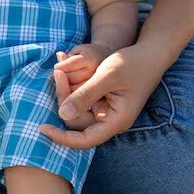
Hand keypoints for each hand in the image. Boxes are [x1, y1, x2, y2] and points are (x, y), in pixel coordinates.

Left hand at [39, 43, 163, 148]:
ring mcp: (107, 111)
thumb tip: (62, 114)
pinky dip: (72, 87)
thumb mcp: (107, 76)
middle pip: (77, 120)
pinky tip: (65, 72)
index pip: (84, 140)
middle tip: (57, 72)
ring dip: (66, 91)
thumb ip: (85, 95)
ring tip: (59, 68)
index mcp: (116, 121)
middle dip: (63, 98)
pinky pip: (82, 100)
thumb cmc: (133, 63)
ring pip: (77, 109)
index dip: (61, 137)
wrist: (150, 53)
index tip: (42, 128)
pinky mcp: (103, 101)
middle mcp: (111, 120)